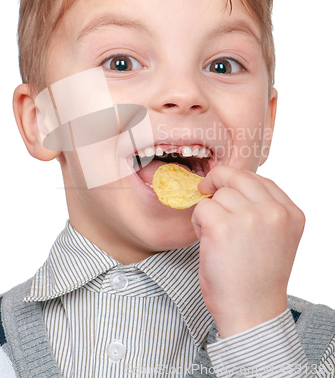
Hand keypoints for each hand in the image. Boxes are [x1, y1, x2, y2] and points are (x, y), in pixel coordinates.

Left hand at [191, 166, 304, 337]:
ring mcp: (249, 217)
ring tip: (215, 235)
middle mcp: (274, 212)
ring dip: (209, 209)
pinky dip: (197, 222)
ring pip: (218, 193)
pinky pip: (202, 207)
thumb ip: (265, 211)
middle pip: (237, 176)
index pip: (262, 180)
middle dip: (218, 181)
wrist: (252, 313)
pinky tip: (206, 239)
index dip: (238, 181)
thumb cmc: (258, 279)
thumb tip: (232, 186)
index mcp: (291, 213)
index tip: (226, 188)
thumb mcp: (277, 238)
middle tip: (206, 191)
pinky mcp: (223, 226)